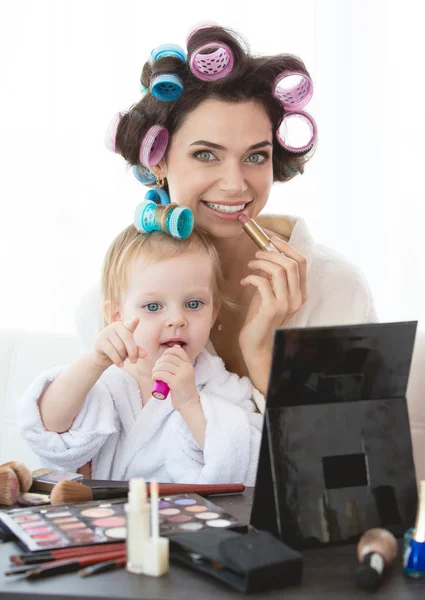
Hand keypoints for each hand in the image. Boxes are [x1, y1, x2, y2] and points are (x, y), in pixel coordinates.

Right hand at [92, 317, 146, 369]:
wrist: (102, 357)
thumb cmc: (118, 350)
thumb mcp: (129, 349)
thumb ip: (137, 350)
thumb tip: (145, 354)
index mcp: (123, 325)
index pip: (130, 324)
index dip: (133, 322)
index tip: (137, 319)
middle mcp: (114, 326)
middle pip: (127, 338)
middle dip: (133, 351)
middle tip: (134, 361)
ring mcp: (106, 333)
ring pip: (120, 346)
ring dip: (123, 356)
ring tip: (122, 360)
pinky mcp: (100, 342)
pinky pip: (112, 352)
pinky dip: (117, 360)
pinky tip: (120, 365)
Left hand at [151, 345, 197, 410]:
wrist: (188, 403)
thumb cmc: (183, 388)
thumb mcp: (185, 372)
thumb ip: (180, 361)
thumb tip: (175, 347)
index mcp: (188, 364)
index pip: (177, 351)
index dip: (167, 353)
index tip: (162, 360)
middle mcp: (186, 367)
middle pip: (168, 357)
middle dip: (159, 362)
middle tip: (156, 369)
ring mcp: (182, 374)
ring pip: (163, 365)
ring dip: (155, 369)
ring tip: (154, 374)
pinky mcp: (176, 382)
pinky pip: (162, 374)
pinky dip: (155, 375)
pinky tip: (154, 378)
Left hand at [239, 235, 306, 363]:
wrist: (256, 346)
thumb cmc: (260, 320)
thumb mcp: (269, 295)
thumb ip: (272, 279)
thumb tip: (265, 256)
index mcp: (300, 294)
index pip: (302, 263)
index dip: (287, 248)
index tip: (272, 241)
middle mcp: (297, 298)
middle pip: (291, 263)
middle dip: (271, 253)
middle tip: (256, 255)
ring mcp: (286, 304)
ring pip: (279, 270)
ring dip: (261, 263)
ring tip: (250, 266)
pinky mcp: (271, 309)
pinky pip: (262, 283)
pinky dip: (251, 277)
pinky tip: (244, 281)